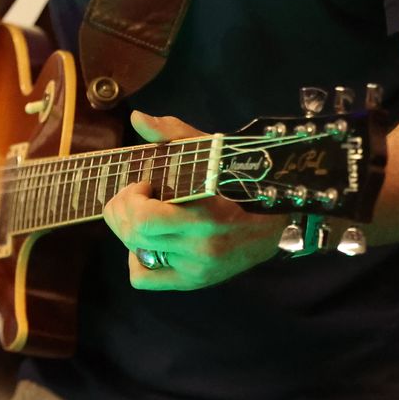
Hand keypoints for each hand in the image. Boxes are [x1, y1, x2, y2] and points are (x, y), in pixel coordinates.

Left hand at [102, 111, 286, 290]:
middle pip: (134, 234)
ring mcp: (197, 267)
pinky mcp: (194, 281)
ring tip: (144, 215)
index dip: (131, 198)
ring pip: (135, 253)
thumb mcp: (212, 151)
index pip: (144, 217)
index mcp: (205, 211)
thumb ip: (173, 134)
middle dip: (122, 210)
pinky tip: (151, 244)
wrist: (276, 222)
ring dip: (129, 230)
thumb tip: (137, 118)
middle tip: (134, 196)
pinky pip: (145, 279)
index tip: (145, 184)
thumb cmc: (241, 180)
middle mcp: (201, 246)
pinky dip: (137, 260)